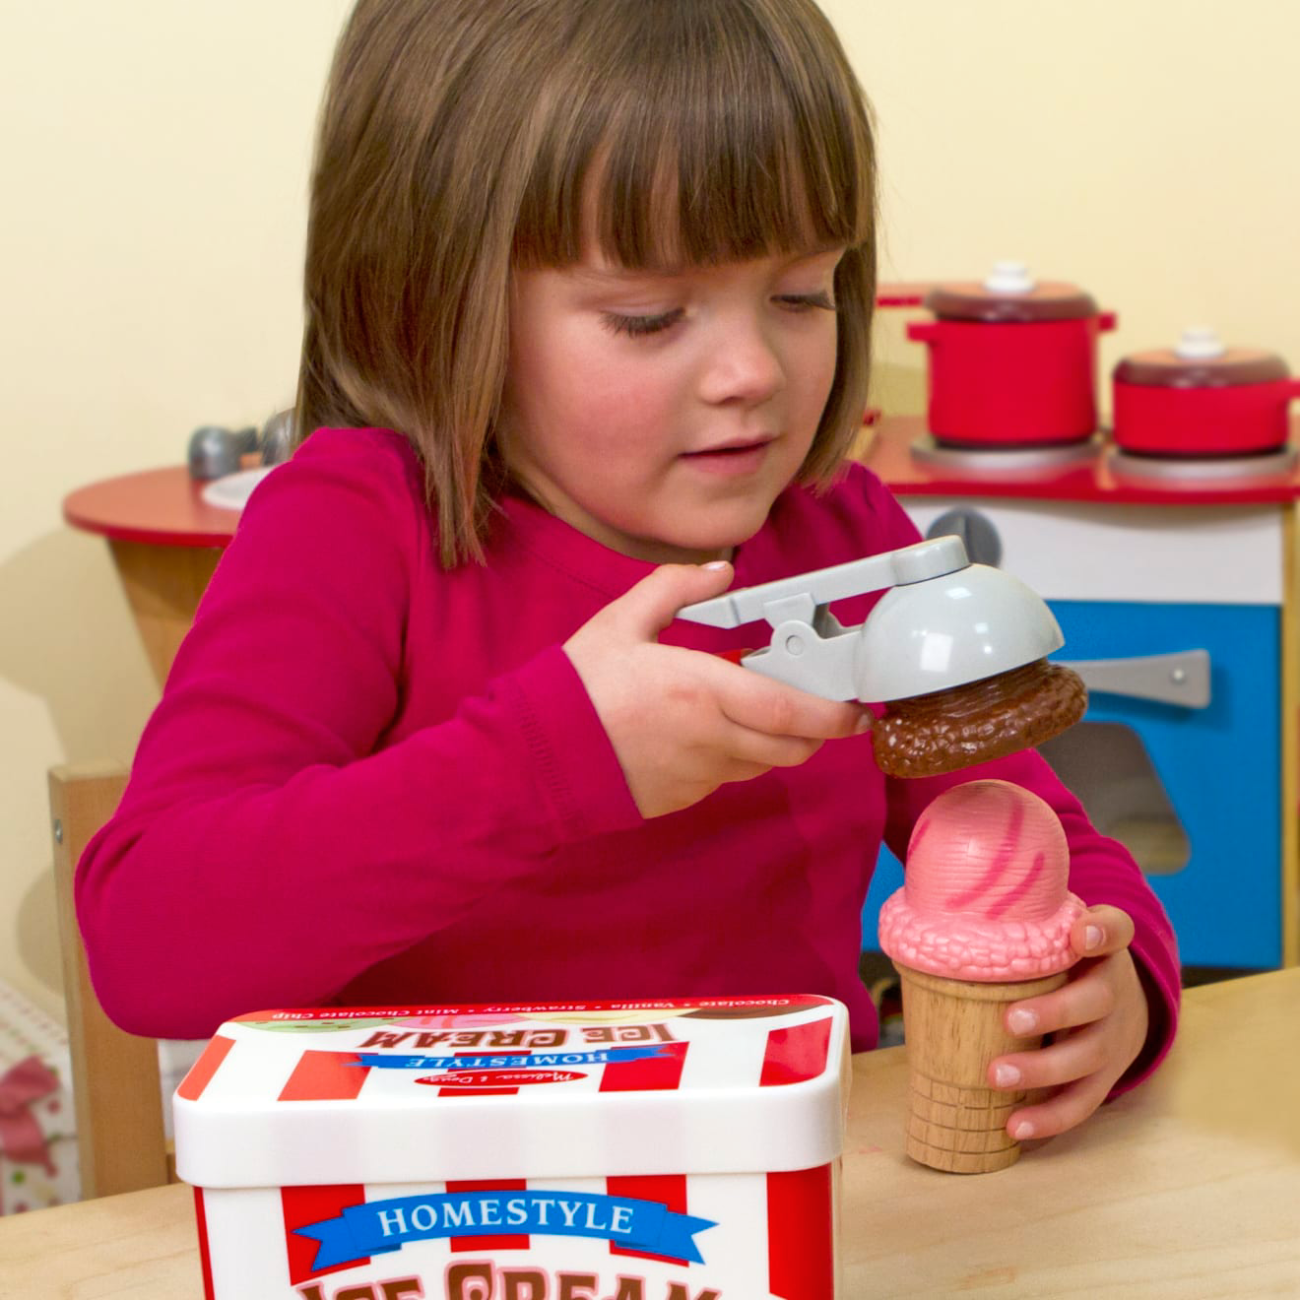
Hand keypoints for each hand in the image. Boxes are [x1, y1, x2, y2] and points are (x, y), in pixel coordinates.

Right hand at [564, 561, 868, 817]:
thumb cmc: (575, 689)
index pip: (790, 711)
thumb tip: (720, 572)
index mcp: (701, 691)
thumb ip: (674, 588)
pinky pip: (727, 778)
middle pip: (792, 747)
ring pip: (763, 764)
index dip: (834, 714)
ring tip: (758, 713)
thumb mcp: (620, 623)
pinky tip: (709, 734)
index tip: (856, 709)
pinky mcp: (682, 798)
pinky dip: (735, 758)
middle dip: (817, 731)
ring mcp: (698, 775)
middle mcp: (709, 739)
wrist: (536, 756)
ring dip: (775, 742)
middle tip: (821, 709)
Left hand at [987, 904, 1149, 1142]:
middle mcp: (1116, 990)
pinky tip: (1014, 1126)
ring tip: (996, 1076)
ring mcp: (1114, 1038)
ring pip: (1087, 1057)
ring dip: (1042, 1071)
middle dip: (1054, 1013)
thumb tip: (941, 916)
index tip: (1080, 934)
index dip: (1100, 930)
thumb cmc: (1068, 960)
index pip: (1115, 928)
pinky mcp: (1106, 1077)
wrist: (1125, 1004)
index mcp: (1104, 948)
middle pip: (1096, 1000)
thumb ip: (1021, 921)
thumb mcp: (1057, 932)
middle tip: (1010, 1019)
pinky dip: (1049, 1117)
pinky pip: (1082, 1102)